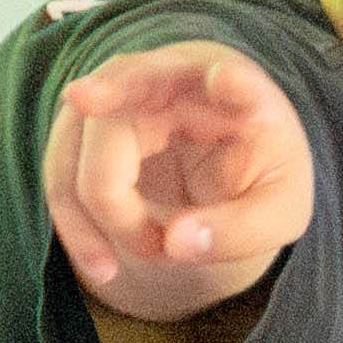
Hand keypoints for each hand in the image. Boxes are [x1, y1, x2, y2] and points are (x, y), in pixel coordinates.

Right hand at [42, 39, 316, 328]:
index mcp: (242, 91)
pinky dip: (74, 220)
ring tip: (123, 266)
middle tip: (151, 250)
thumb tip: (173, 244)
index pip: (238, 80)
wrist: (230, 144)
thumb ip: (243, 230)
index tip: (228, 80)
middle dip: (114, 193)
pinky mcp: (91, 120)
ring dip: (89, 213)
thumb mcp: (280, 211)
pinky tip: (100, 265)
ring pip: (76, 141)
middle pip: (119, 116)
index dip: (233, 82)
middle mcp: (177, 77)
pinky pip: (62, 166)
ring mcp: (123, 90)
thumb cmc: (259, 170)